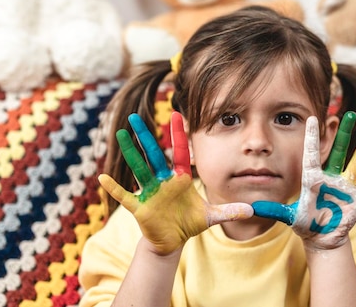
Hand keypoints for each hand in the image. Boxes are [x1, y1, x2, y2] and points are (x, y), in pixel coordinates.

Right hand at [98, 112, 253, 254]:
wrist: (173, 240)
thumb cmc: (189, 222)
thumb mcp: (211, 216)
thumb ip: (229, 210)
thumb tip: (251, 209)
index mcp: (180, 178)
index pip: (180, 152)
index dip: (178, 135)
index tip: (177, 114)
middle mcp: (163, 181)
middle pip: (153, 155)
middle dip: (145, 136)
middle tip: (133, 117)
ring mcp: (150, 192)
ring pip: (138, 169)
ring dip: (130, 153)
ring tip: (119, 135)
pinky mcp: (140, 207)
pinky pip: (126, 196)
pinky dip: (115, 188)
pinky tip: (103, 177)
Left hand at [252, 112, 355, 249]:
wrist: (320, 236)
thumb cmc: (305, 222)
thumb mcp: (289, 216)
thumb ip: (274, 211)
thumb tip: (252, 207)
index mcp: (313, 178)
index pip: (312, 153)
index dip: (314, 137)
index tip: (314, 117)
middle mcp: (330, 177)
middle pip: (338, 150)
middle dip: (343, 132)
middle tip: (347, 112)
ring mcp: (345, 187)